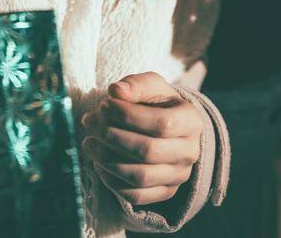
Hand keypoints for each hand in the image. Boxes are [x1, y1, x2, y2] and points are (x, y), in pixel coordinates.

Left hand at [81, 72, 203, 205]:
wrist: (169, 128)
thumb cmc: (158, 104)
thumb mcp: (152, 87)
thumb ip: (136, 85)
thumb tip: (116, 91)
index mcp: (191, 121)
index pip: (161, 124)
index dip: (128, 115)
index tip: (103, 105)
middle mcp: (190, 152)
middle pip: (148, 151)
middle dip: (112, 137)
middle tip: (89, 123)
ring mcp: (179, 176)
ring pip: (140, 176)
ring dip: (107, 160)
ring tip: (89, 142)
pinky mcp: (165, 192)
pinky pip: (135, 196)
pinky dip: (112, 182)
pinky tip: (99, 164)